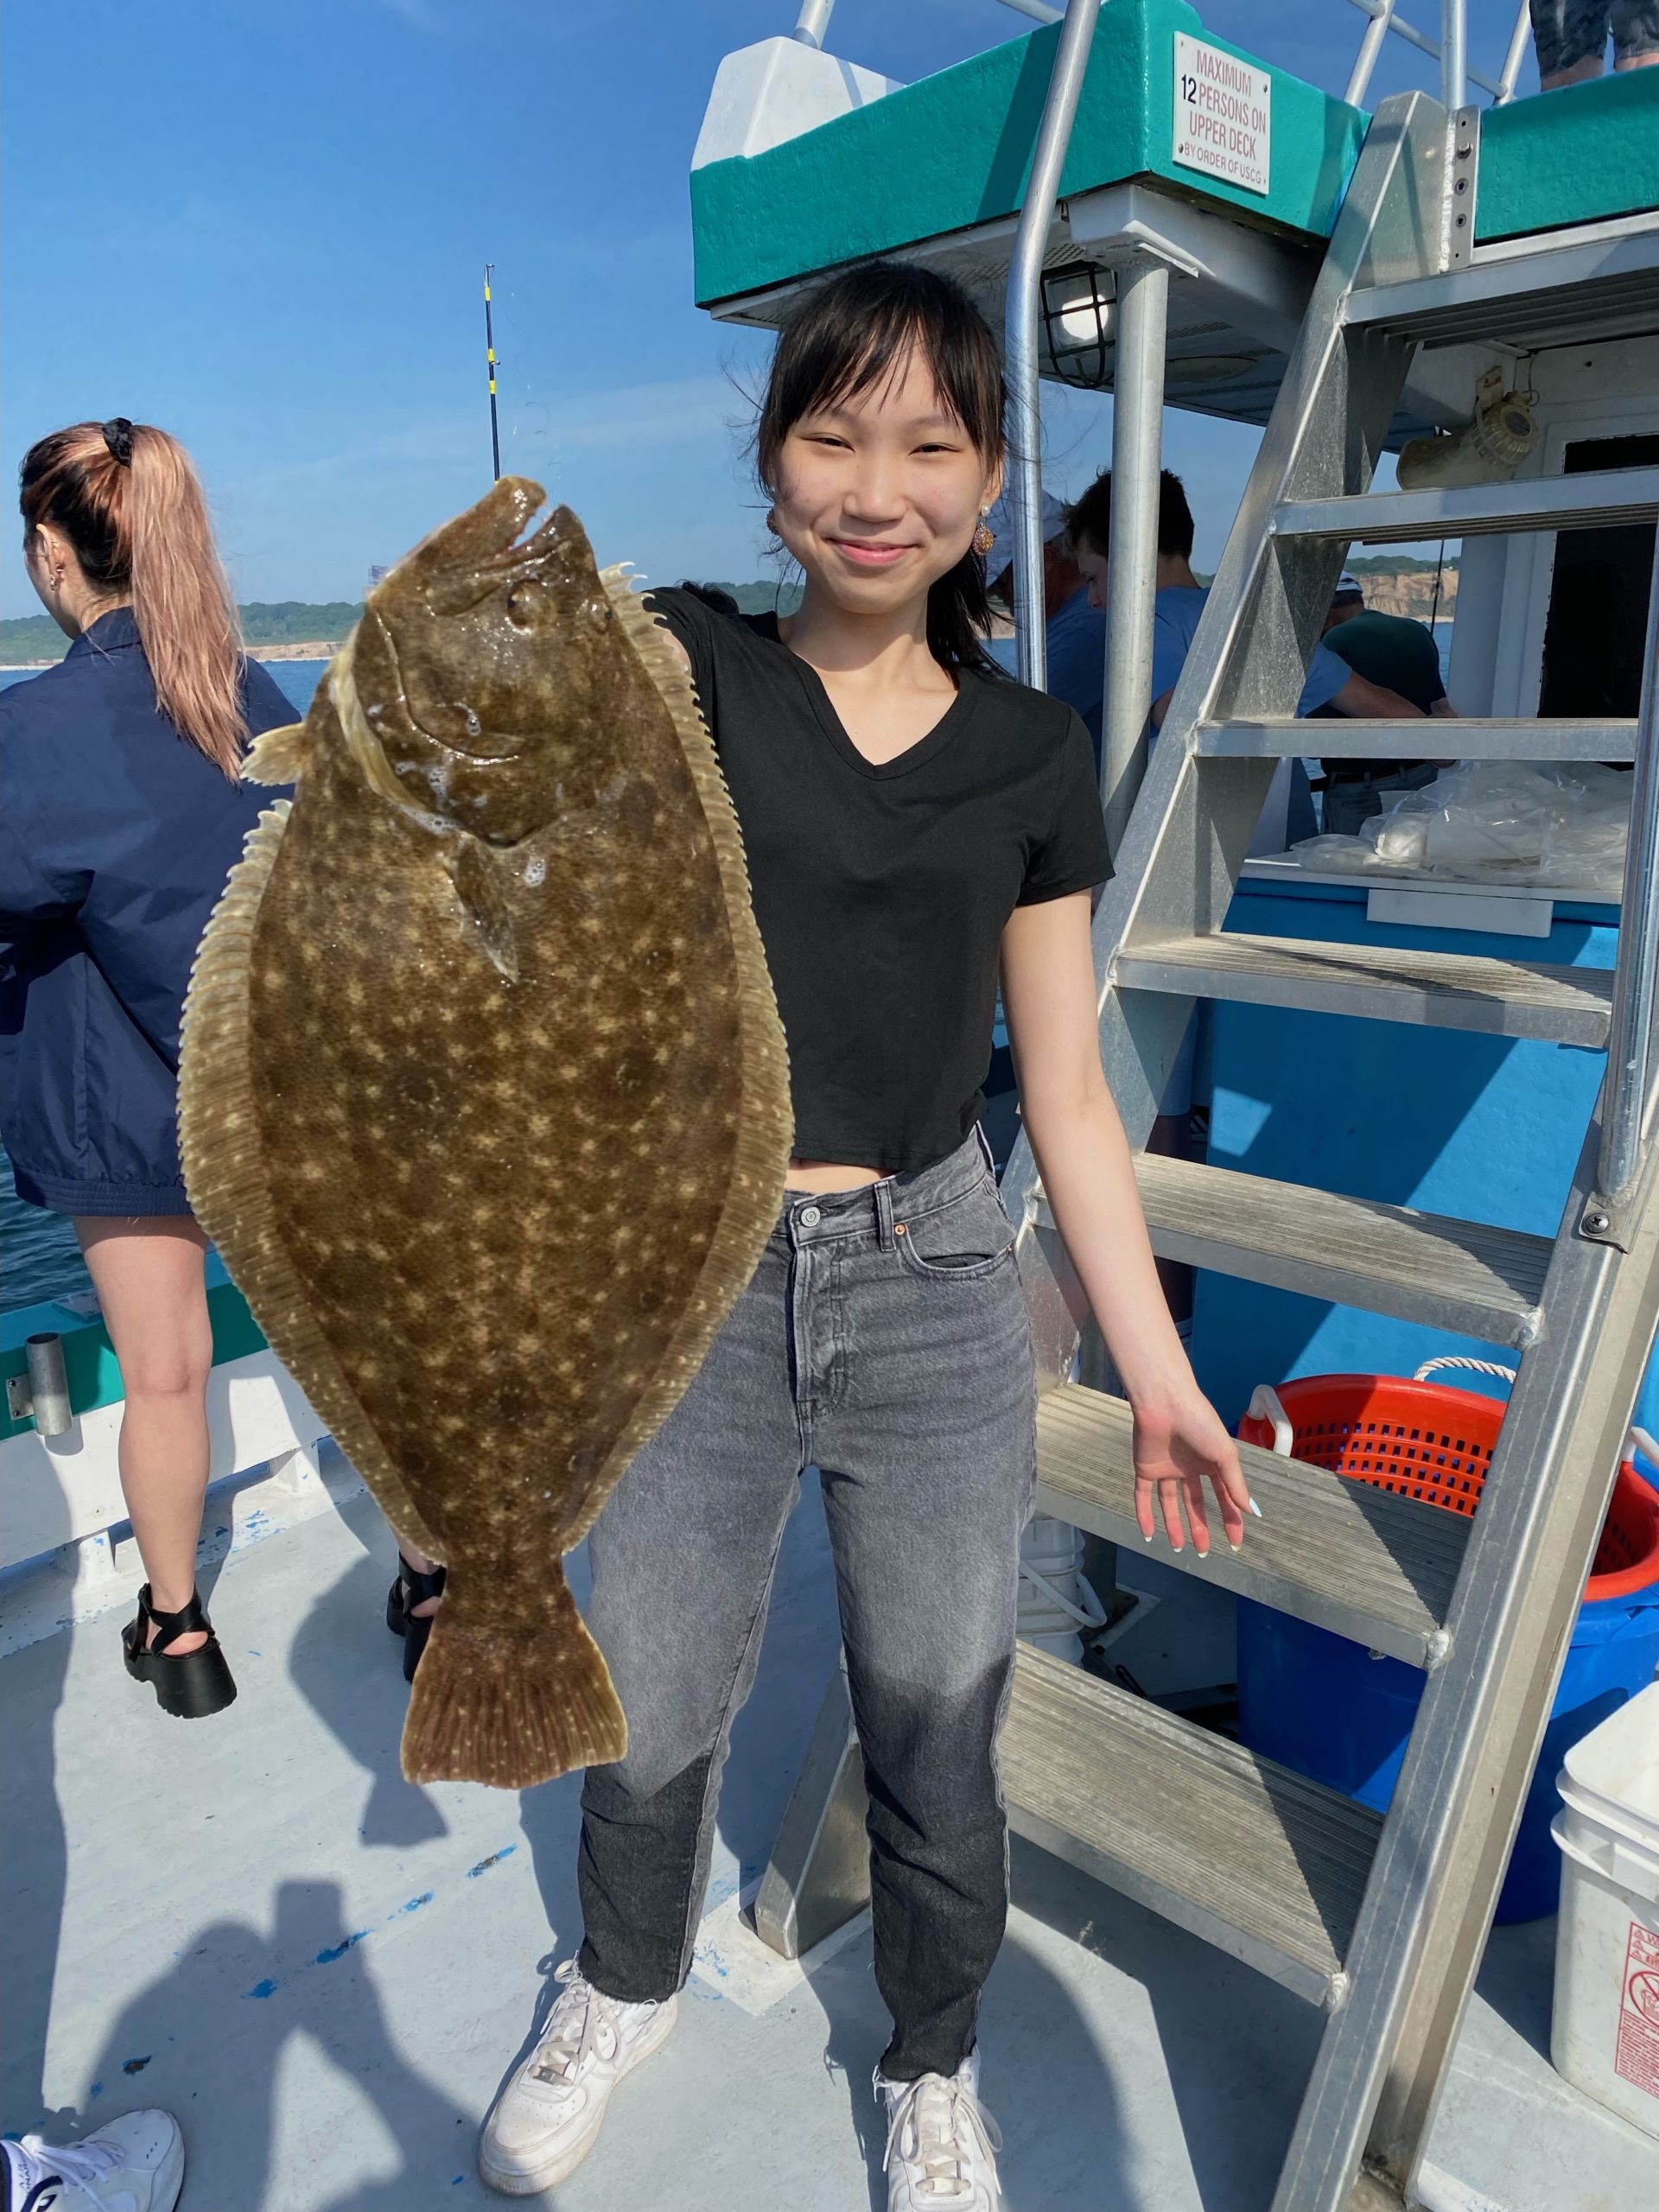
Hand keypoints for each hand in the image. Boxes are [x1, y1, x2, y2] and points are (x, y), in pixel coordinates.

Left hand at [1131, 1388, 1255, 1554]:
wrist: (1165, 1402)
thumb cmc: (1200, 1423)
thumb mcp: (1224, 1455)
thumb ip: (1236, 1485)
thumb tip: (1252, 1512)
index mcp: (1212, 1463)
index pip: (1224, 1497)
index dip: (1231, 1520)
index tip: (1235, 1543)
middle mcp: (1190, 1468)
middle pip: (1196, 1504)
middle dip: (1200, 1527)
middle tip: (1203, 1552)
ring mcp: (1166, 1469)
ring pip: (1170, 1503)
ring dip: (1174, 1526)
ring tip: (1178, 1549)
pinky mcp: (1145, 1468)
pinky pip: (1143, 1496)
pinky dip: (1144, 1515)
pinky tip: (1148, 1535)